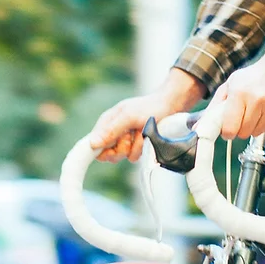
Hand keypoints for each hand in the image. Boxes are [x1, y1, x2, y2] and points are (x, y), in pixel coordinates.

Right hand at [89, 70, 205, 162]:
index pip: (92, 144)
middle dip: (121, 148)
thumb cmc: (149, 107)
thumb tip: (92, 144)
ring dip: (134, 147)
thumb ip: (111, 130)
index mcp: (107, 123)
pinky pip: (134, 156)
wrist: (171, 107)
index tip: (112, 149)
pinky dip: (142, 148)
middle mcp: (114, 133)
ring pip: (123, 156)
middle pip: (108, 154)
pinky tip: (147, 138)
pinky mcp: (136, 147)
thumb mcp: (128, 116)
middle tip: (130, 136)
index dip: (99, 150)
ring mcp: (125, 141)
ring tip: (141, 133)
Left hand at [211, 49, 264, 140]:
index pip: (229, 128)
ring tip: (258, 110)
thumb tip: (198, 128)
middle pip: (243, 133)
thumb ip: (214, 106)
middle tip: (244, 116)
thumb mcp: (230, 84)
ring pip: (257, 133)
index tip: (228, 128)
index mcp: (239, 92)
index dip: (227, 132)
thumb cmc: (254, 76)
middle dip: (240, 128)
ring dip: (254, 126)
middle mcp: (257, 100)